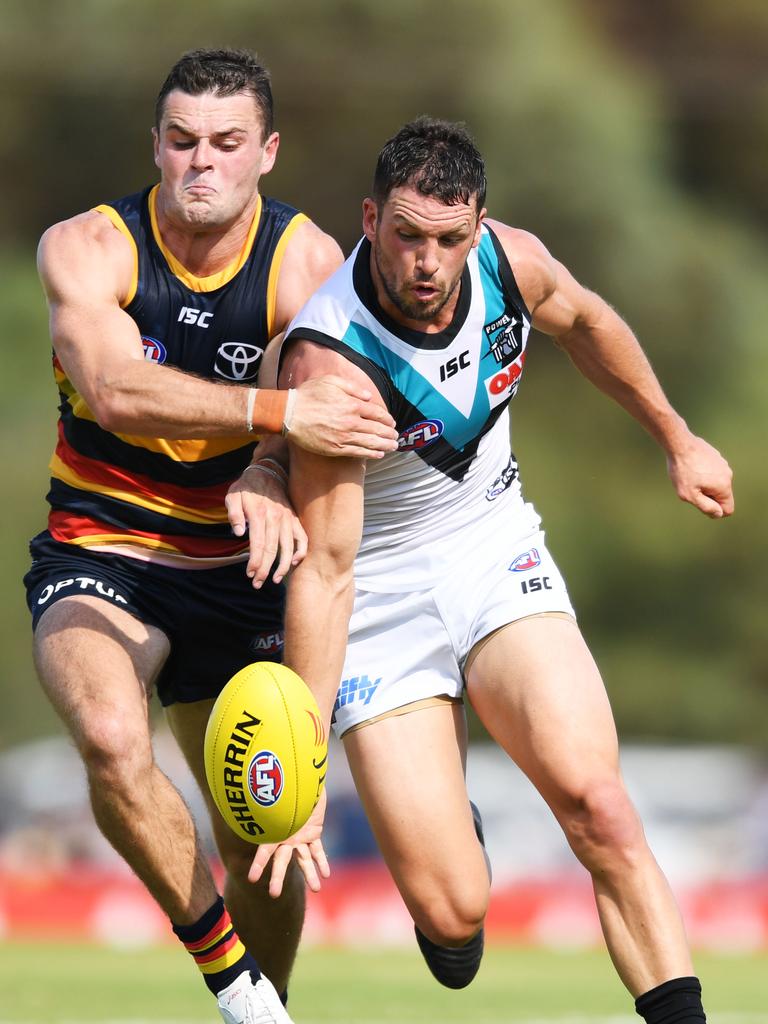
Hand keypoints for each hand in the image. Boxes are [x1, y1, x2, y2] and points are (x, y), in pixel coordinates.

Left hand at [225, 464, 307, 586]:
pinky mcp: (294, 519)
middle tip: (257, 584)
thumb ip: (234, 514)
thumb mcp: (233, 495)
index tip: (250, 574)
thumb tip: (238, 533)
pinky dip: (301, 551)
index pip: (258, 544)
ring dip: (283, 566)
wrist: (268, 470)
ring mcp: (287, 519)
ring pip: (288, 547)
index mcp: (259, 514)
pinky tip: (295, 563)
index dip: (255, 561)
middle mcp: (275, 518)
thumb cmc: (247, 487)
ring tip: (275, 580)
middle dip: (265, 569)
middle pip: (272, 550)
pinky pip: (302, 537)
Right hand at [248, 789, 328, 897]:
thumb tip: (259, 782)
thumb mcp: (281, 791)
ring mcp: (299, 837)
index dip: (258, 863)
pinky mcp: (313, 833)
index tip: (251, 879)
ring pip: (303, 860)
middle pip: (281, 861)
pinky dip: (322, 862)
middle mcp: (285, 837)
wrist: (303, 778)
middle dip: (277, 878)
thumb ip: (275, 794)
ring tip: (317, 889)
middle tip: (274, 895)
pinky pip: (317, 851)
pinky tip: (326, 874)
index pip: (263, 849)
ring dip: (309, 875)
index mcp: (274, 829)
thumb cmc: (288, 783)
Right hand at [288, 376, 397, 457]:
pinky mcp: (335, 448)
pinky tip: (379, 454)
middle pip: (377, 429)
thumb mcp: (330, 381)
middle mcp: (350, 422)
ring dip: (385, 445)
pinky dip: (371, 454)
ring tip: (393, 447)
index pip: (377, 413)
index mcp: (351, 405)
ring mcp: (343, 437)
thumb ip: (352, 388)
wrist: (289, 414)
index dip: (387, 419)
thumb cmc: (308, 395)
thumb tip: (368, 396)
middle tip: (396, 436)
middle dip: (389, 433)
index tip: (392, 422)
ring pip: (371, 442)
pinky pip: (358, 452)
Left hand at [667, 435, 733, 517]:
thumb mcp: (689, 495)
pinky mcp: (716, 456)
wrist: (679, 444)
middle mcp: (728, 475)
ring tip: (690, 475)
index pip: (728, 509)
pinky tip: (691, 466)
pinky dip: (703, 473)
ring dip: (705, 484)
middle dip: (708, 495)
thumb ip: (706, 507)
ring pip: (716, 482)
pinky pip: (712, 471)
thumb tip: (719, 514)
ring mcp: (723, 464)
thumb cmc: (682, 470)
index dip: (714, 510)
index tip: (700, 501)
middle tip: (691, 487)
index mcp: (724, 486)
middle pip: (721, 495)